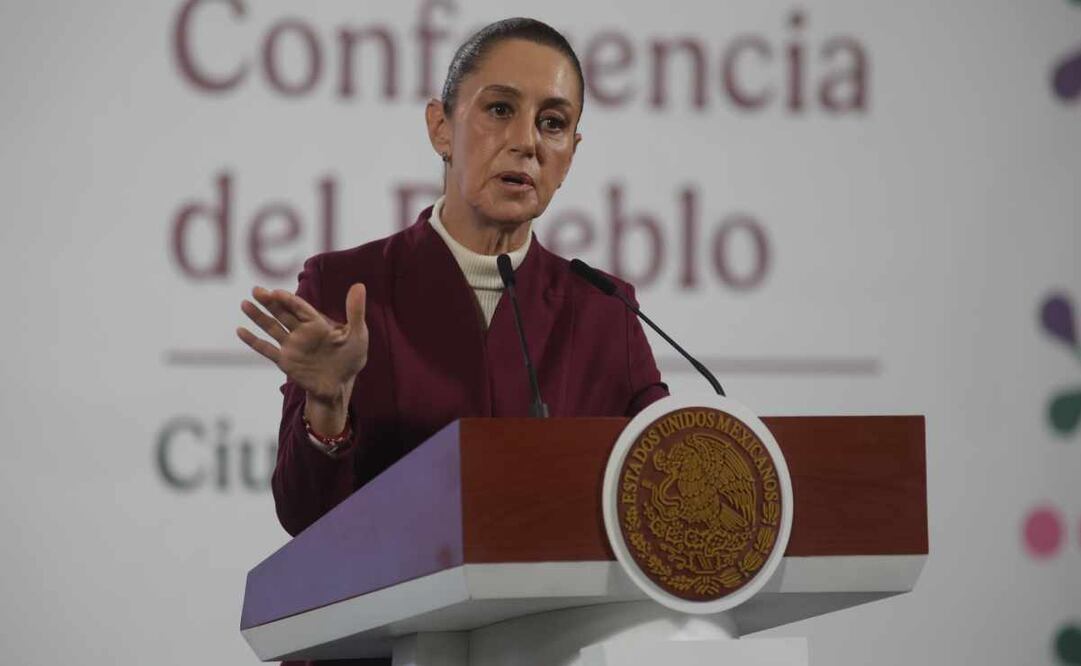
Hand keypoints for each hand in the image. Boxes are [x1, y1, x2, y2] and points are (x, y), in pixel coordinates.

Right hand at [236, 284, 368, 405]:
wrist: (341, 386)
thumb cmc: (351, 358)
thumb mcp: (358, 334)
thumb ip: (355, 311)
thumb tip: (359, 285)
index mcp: (317, 323)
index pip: (300, 308)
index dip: (288, 300)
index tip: (277, 292)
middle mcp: (302, 332)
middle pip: (282, 313)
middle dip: (269, 302)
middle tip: (256, 290)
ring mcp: (292, 346)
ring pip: (271, 328)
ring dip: (258, 316)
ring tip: (244, 303)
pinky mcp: (285, 361)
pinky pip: (266, 349)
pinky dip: (253, 341)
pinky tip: (240, 330)